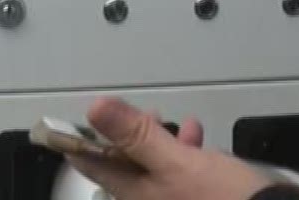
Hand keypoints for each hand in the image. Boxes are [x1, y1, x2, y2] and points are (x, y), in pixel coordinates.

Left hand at [66, 96, 272, 199]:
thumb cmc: (222, 198)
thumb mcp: (175, 161)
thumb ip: (135, 134)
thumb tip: (96, 108)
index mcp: (136, 194)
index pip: (93, 165)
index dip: (83, 139)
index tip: (77, 118)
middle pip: (125, 165)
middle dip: (130, 135)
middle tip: (136, 115)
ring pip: (153, 167)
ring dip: (158, 140)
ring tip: (170, 122)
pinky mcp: (198, 197)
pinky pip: (178, 172)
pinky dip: (182, 151)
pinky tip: (199, 138)